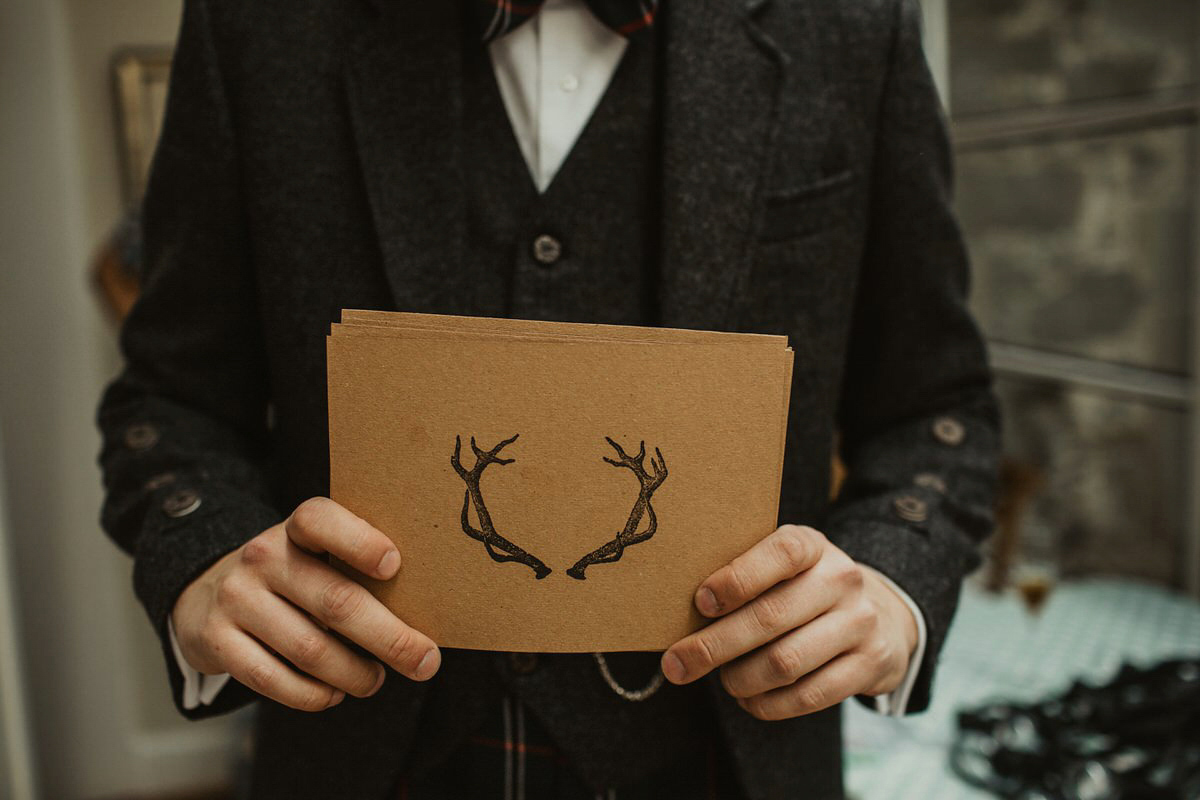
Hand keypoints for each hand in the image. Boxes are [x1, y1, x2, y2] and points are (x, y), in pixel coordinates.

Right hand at [171, 497, 439, 711]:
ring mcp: (236, 598)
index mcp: (296, 529)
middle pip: (335, 601)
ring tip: (376, 681)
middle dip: (389, 638)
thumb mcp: (316, 556)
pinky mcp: (217, 640)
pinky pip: (272, 678)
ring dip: (354, 674)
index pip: (320, 520)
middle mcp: (263, 557)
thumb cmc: (293, 576)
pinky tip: (333, 695)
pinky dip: (312, 695)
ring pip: (309, 648)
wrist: (209, 593)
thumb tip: (420, 617)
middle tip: (425, 661)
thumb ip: (355, 571)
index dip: (359, 541)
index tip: (394, 564)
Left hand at [660, 525, 916, 720]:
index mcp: (813, 546)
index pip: (781, 553)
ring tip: (722, 681)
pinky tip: (748, 699)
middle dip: (715, 645)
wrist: (878, 615)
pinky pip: (810, 695)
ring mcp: (860, 623)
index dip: (738, 579)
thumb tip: (682, 613)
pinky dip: (769, 704)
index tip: (701, 603)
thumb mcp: (782, 567)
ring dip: (741, 678)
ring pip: (786, 662)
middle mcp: (842, 579)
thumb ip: (742, 577)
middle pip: (771, 617)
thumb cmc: (803, 589)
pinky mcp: (870, 665)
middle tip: (677, 663)